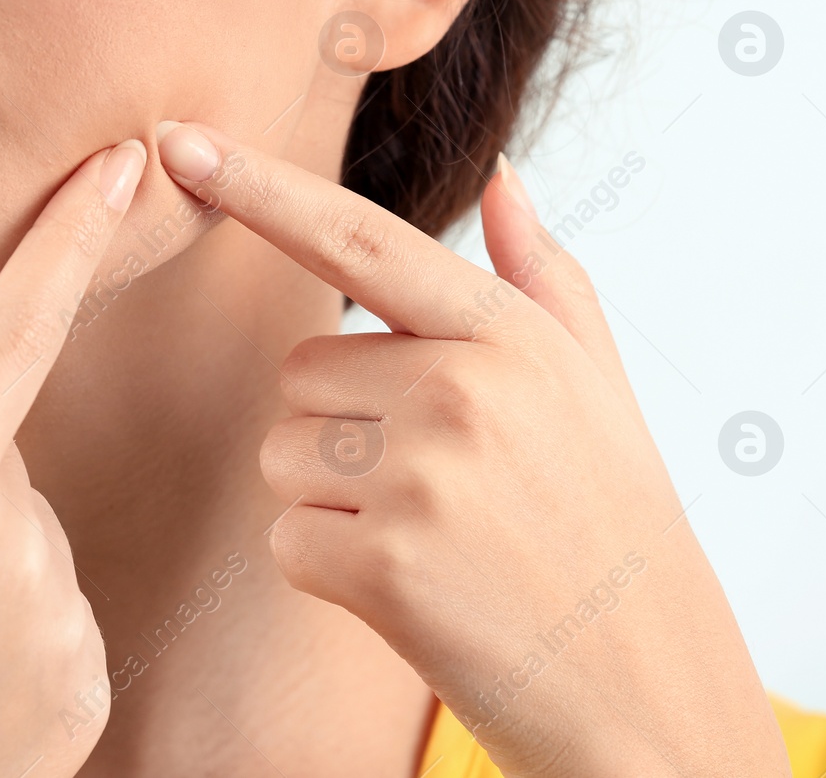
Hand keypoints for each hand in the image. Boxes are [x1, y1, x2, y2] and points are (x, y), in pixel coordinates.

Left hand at [154, 121, 790, 777]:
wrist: (648, 680)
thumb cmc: (612, 521)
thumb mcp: (596, 383)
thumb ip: (541, 274)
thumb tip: (503, 176)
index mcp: (505, 333)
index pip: (354, 236)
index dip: (256, 187)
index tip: (178, 144)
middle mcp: (459, 389)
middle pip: (295, 373)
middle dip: (336, 427)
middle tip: (431, 485)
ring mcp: (421, 477)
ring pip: (280, 456)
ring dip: (328, 501)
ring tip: (430, 535)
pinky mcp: (384, 565)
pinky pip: (284, 539)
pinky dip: (326, 570)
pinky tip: (411, 589)